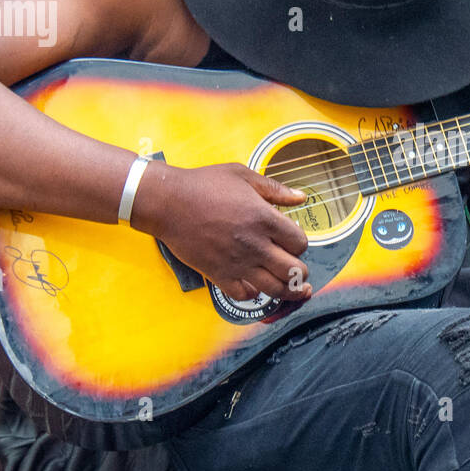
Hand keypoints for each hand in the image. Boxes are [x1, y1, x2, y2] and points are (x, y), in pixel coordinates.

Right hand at [130, 161, 312, 301]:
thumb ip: (275, 189)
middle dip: (299, 271)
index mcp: (264, 218)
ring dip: (286, 289)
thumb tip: (301, 198)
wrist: (168, 202)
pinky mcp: (219, 275)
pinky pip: (245, 295)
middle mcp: (254, 244)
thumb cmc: (204, 185)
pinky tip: (255, 284)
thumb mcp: (243, 176)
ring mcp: (237, 263)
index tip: (292, 241)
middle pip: (294, 270)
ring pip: (275, 289)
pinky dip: (254, 293)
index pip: (300, 243)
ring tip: (291, 287)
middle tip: (296, 267)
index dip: (300, 244)